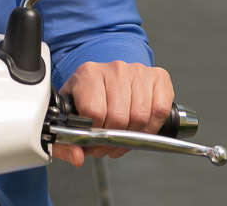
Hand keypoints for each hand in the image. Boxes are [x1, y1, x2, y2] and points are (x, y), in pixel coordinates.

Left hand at [53, 61, 173, 166]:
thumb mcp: (71, 112)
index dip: (95, 132)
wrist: (108, 77)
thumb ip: (66, 140)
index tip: (93, 139)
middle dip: (114, 139)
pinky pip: (160, 110)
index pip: (94, 111)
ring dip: (133, 136)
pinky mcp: (158, 78)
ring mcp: (137, 71)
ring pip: (140, 116)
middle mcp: (114, 69)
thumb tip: (77, 158)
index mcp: (88, 73)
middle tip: (109, 144)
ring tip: (123, 137)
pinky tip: (141, 127)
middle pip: (118, 117)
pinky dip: (153, 126)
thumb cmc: (90, 95)